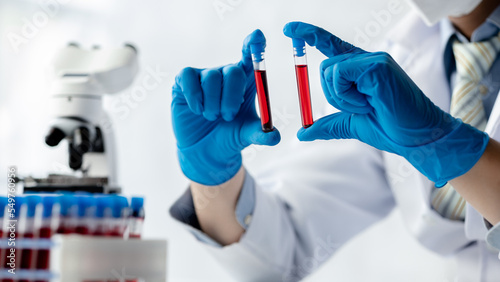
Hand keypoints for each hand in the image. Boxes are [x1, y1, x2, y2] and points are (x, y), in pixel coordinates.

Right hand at [172, 30, 279, 185]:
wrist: (205, 151)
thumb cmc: (229, 136)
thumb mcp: (247, 135)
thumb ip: (261, 134)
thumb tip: (275, 137)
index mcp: (245, 80)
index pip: (249, 55)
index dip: (253, 44)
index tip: (257, 36)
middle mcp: (225, 74)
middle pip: (232, 71)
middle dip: (231, 97)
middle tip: (228, 116)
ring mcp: (204, 76)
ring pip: (211, 77)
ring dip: (213, 102)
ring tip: (212, 117)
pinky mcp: (184, 81)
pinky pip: (188, 77)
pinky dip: (194, 95)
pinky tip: (197, 110)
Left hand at [284, 21, 488, 185]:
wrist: (417, 137)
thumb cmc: (391, 128)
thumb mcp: (351, 125)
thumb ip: (328, 125)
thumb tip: (303, 133)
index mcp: (359, 70)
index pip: (330, 45)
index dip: (309, 34)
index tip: (289, 28)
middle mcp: (366, 60)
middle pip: (325, 67)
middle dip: (332, 95)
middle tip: (360, 108)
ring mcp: (373, 59)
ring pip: (331, 71)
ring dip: (342, 97)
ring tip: (368, 105)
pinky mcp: (377, 64)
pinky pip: (341, 75)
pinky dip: (347, 95)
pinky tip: (369, 102)